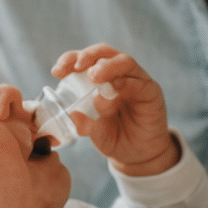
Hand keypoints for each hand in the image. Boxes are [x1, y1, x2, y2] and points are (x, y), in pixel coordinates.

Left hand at [52, 45, 178, 176]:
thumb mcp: (97, 133)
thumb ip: (86, 125)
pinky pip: (139, 81)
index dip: (70, 60)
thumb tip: (73, 116)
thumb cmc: (116, 137)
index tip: (57, 72)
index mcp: (100, 79)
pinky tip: (115, 86)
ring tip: (93, 76)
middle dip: (88, 56)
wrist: (140, 154)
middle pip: (103, 52)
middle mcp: (118, 74)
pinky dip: (126, 82)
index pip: (84, 60)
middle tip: (76, 67)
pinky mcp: (151, 91)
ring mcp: (136, 80)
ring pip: (123, 61)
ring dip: (107, 66)